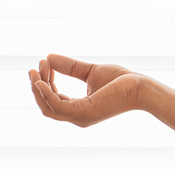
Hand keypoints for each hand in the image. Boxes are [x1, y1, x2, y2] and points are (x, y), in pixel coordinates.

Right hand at [28, 54, 143, 127]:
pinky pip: (56, 106)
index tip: (44, 63)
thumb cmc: (122, 81)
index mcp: (80, 109)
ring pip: (47, 106)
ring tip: (37, 69)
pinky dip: (45, 94)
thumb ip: (70, 67)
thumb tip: (48, 57)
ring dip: (38, 88)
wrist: (140, 86)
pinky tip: (41, 80)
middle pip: (46, 105)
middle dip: (37, 86)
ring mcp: (80, 117)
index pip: (54, 99)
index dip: (45, 82)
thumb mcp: (90, 72)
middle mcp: (78, 117)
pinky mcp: (83, 113)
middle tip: (35, 67)